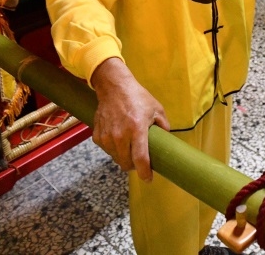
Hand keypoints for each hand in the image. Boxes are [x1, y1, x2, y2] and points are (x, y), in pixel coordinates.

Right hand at [90, 58, 170, 181]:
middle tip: (139, 161)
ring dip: (123, 158)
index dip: (145, 172)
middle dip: (134, 166)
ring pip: (116, 158)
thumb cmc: (138, 97)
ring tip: (129, 148)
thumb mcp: (157, 109)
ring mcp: (107, 136)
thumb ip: (164, 125)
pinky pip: (107, 150)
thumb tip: (167, 139)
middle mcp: (120, 135)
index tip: (148, 178)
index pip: (140, 158)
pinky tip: (118, 140)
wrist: (114, 87)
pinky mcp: (97, 135)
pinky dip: (113, 149)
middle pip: (126, 163)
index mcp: (137, 129)